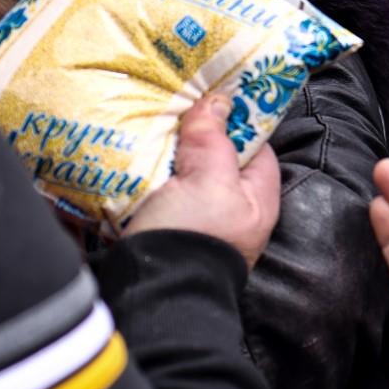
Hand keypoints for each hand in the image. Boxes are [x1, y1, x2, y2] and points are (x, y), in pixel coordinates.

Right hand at [126, 94, 280, 268]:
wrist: (153, 293)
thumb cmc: (195, 234)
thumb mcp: (209, 179)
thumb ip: (214, 139)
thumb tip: (218, 102)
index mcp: (257, 199)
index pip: (255, 146)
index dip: (236, 118)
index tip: (211, 95)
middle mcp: (231, 212)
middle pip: (216, 159)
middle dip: (195, 135)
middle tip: (173, 106)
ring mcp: (196, 223)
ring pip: (184, 175)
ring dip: (167, 154)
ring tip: (147, 124)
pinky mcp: (164, 230)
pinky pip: (158, 193)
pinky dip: (147, 176)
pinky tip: (131, 157)